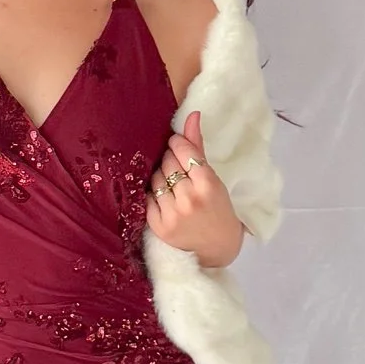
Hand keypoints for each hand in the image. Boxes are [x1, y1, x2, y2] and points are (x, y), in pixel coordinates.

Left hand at [145, 111, 244, 269]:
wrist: (216, 249)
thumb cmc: (217, 209)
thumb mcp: (214, 179)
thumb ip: (198, 147)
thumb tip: (192, 114)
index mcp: (208, 185)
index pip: (183, 150)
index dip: (177, 143)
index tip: (177, 145)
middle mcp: (189, 199)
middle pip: (167, 163)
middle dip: (170, 160)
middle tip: (177, 168)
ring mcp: (173, 214)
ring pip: (155, 178)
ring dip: (161, 176)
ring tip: (172, 185)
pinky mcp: (158, 226)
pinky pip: (147, 197)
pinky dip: (153, 194)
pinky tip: (164, 198)